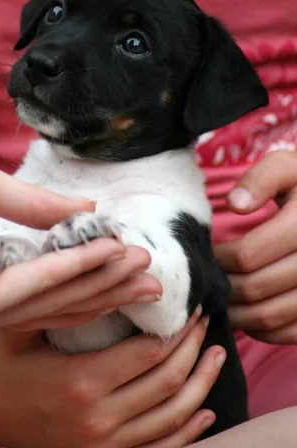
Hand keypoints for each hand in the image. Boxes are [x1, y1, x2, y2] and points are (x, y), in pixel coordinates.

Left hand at [0, 138, 160, 340]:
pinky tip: (111, 251)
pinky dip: (79, 266)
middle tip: (151, 275)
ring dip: (102, 277)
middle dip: (106, 287)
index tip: (124, 256)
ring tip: (142, 262)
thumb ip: (35, 207)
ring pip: (52, 298)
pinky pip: (37, 286)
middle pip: (54, 302)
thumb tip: (85, 211)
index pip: (39, 289)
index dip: (86, 273)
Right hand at [0, 307, 225, 447]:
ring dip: (201, 384)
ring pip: (171, 419)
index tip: (191, 307)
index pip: (150, 354)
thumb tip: (111, 267)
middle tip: (205, 322)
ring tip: (216, 355)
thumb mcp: (21, 321)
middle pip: (167, 383)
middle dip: (194, 350)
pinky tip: (205, 410)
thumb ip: (65, 298)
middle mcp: (96, 419)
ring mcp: (100, 444)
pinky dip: (188, 430)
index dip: (178, 329)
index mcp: (79, 381)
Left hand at [214, 150, 296, 343]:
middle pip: (256, 287)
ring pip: (271, 314)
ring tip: (222, 298)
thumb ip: (261, 179)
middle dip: (225, 286)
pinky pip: (290, 332)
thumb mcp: (286, 167)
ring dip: (238, 312)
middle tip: (210, 280)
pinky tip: (249, 313)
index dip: (220, 259)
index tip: (212, 254)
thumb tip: (235, 204)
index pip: (248, 255)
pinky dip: (264, 329)